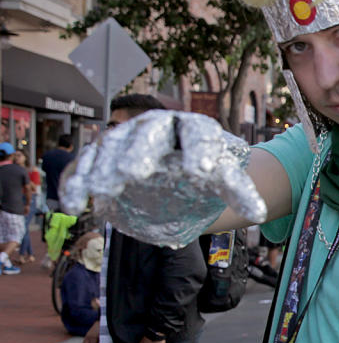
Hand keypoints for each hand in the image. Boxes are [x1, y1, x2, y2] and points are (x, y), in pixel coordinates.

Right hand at [61, 110, 266, 247]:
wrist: (184, 177)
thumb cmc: (209, 174)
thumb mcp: (227, 181)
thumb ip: (240, 193)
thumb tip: (259, 214)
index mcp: (193, 128)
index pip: (197, 132)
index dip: (199, 149)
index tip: (203, 171)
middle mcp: (157, 128)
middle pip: (147, 133)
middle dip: (140, 152)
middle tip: (137, 173)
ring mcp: (127, 140)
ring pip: (111, 146)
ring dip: (105, 168)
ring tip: (106, 190)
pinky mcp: (103, 160)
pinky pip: (85, 166)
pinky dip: (76, 182)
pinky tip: (74, 203)